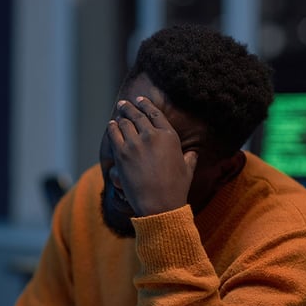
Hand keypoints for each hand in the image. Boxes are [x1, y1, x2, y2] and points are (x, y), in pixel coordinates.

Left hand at [107, 96, 198, 215]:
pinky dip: (112, 128)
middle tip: (124, 104)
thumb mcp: (188, 170)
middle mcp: (152, 136)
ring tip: (118, 115)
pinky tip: (111, 125)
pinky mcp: (122, 153)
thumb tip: (193, 154)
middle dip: (129, 107)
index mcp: (169, 136)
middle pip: (138, 115)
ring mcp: (135, 143)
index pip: (155, 114)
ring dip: (120, 117)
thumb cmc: (176, 189)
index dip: (146, 105)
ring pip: (124, 123)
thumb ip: (190, 158)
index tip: (140, 100)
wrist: (160, 205)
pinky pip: (114, 134)